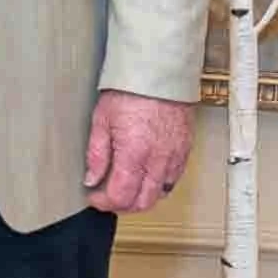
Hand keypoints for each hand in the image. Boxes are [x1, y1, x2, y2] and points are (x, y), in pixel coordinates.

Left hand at [83, 90, 194, 214]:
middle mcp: (158, 160)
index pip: (120, 196)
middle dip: (122, 205)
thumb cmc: (131, 89)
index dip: (104, 203)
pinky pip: (174, 179)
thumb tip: (92, 178)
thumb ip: (96, 154)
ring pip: (160, 194)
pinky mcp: (185, 150)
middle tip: (108, 197)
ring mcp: (175, 157)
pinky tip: (146, 176)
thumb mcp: (101, 119)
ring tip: (126, 187)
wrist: (159, 72)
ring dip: (141, 197)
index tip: (94, 197)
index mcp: (135, 154)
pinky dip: (159, 185)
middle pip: (142, 202)